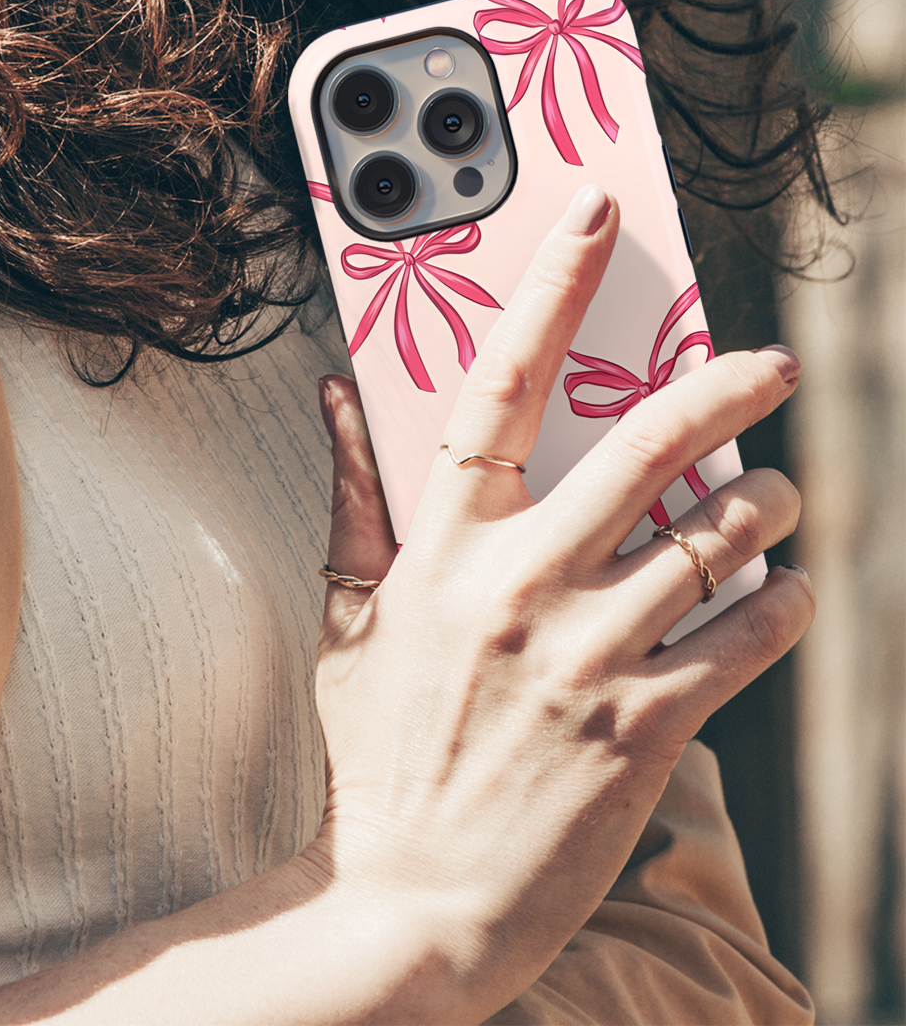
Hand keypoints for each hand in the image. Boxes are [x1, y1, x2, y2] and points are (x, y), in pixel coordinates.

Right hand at [312, 185, 813, 1020]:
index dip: (546, 289)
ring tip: (778, 499)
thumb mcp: (349, 619)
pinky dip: (780, 602)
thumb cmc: (380, 750)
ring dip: (766, 506)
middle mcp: (518, 586)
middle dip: (723, 387)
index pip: (495, 387)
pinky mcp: (644, 727)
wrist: (412, 898)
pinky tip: (781, 591)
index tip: (595, 216)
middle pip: (642, 445)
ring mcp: (586, 655)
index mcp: (441, 549)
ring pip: (714, 538)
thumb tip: (334, 395)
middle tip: (767, 363)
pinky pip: (744, 635)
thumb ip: (352, 499)